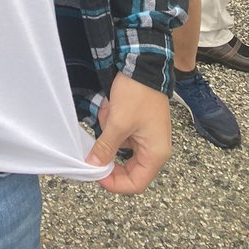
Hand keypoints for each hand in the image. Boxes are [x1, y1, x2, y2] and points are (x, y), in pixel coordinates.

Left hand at [86, 73, 170, 194]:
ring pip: (120, 150)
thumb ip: (106, 147)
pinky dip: (111, 124)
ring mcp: (146, 137)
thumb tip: (94, 166)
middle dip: (109, 158)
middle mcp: (154, 149)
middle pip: (128, 169)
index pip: (136, 183)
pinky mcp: (138, 127)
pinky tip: (110, 108)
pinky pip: (120, 134)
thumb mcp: (118, 122)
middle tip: (93, 150)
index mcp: (156, 154)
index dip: (115, 184)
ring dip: (109, 136)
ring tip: (108, 113)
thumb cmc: (137, 94)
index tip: (95, 175)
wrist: (143, 65)